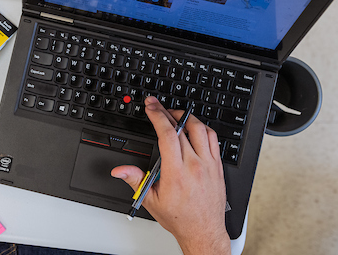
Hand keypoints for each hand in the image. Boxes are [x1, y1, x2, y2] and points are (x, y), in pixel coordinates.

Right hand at [111, 97, 230, 254]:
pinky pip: (214, 139)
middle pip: (182, 127)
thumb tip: (120, 170)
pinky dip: (203, 128)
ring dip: (186, 117)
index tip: (151, 106)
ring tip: (174, 114)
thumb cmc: (180, 218)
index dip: (157, 116)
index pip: (168, 134)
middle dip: (166, 112)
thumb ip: (135, 180)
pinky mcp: (218, 167)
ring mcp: (209, 164)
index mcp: (176, 172)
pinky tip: (193, 128)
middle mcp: (195, 165)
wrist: (203, 232)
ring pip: (200, 129)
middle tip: (156, 105)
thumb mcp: (151, 200)